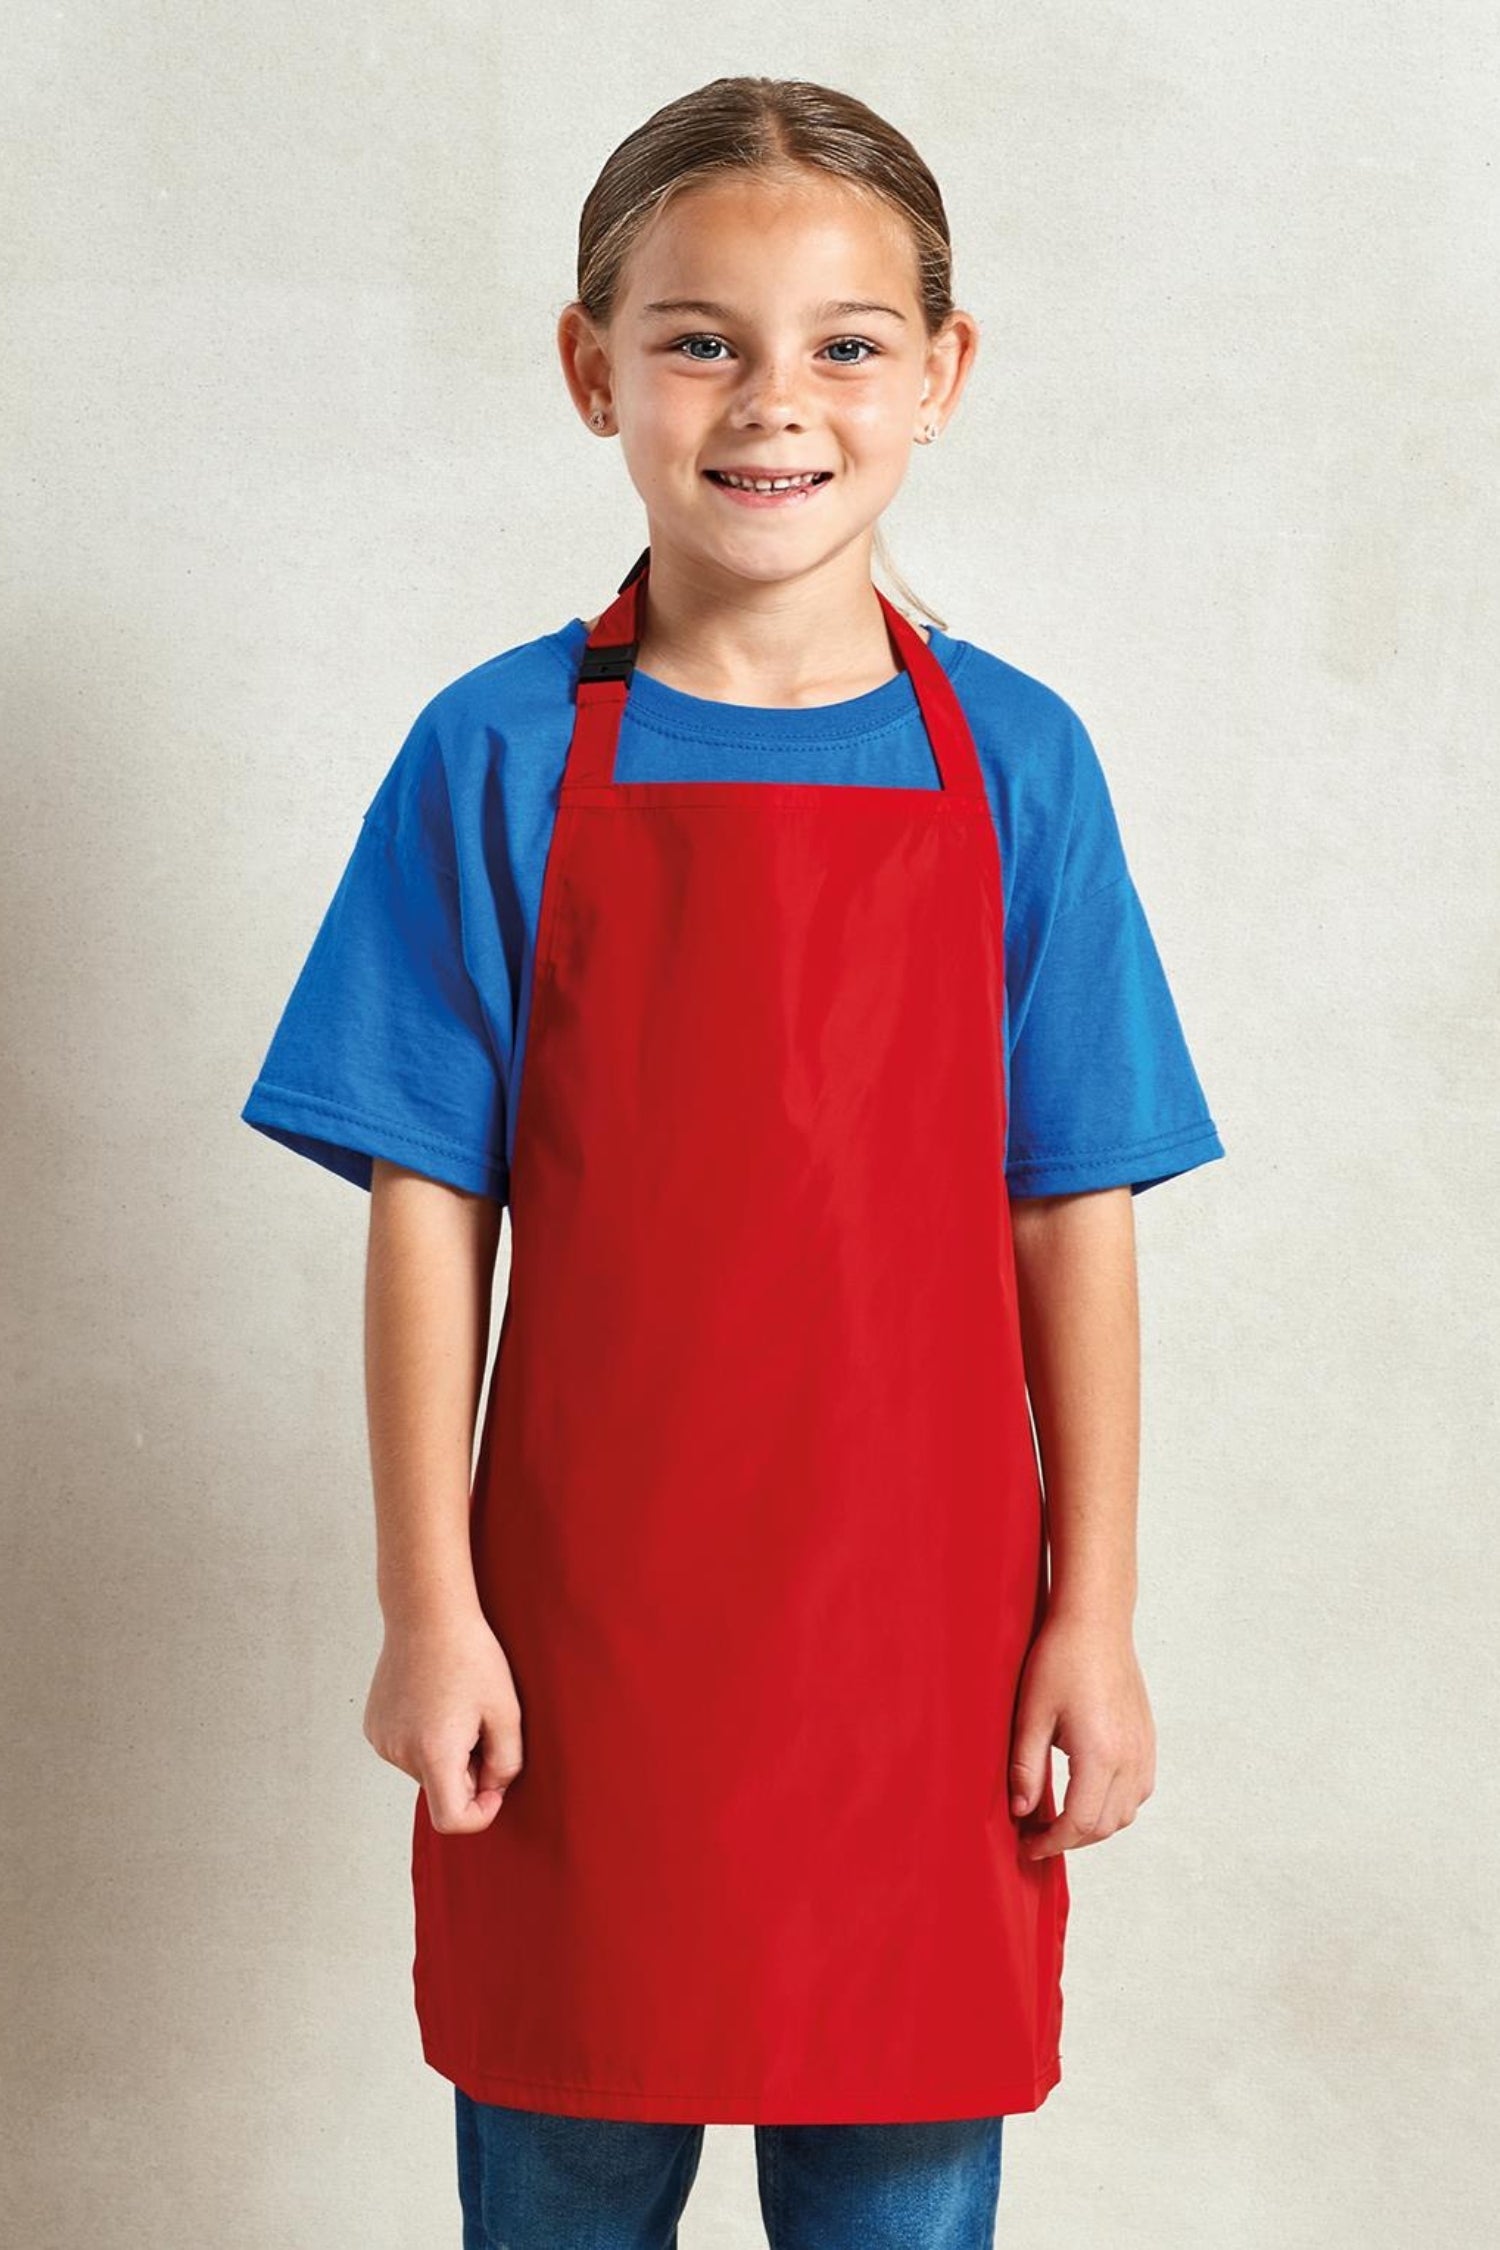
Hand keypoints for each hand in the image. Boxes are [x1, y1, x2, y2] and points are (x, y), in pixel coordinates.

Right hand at [362, 1607, 523, 1833]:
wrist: (427, 1614)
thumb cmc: (470, 1655)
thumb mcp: (506, 1710)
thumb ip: (507, 1762)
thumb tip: (494, 1787)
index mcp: (434, 1752)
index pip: (451, 1820)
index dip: (480, 1815)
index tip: (496, 1785)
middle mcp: (400, 1752)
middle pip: (441, 1792)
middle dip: (468, 1772)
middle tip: (481, 1726)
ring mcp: (382, 1740)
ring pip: (425, 1771)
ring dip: (446, 1754)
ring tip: (457, 1707)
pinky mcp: (374, 1727)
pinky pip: (407, 1751)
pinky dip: (426, 1740)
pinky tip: (435, 1702)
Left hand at [1007, 1610, 1155, 1860]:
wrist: (1096, 1623)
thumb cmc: (1060, 1660)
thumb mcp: (1031, 1714)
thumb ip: (1025, 1768)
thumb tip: (1021, 1811)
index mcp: (1100, 1755)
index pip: (1080, 1823)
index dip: (1051, 1842)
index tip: (1027, 1844)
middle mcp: (1130, 1758)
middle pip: (1105, 1826)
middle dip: (1070, 1838)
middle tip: (1036, 1832)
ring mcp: (1144, 1749)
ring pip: (1126, 1813)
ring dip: (1094, 1825)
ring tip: (1060, 1816)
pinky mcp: (1147, 1739)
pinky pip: (1139, 1791)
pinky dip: (1115, 1805)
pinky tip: (1088, 1792)